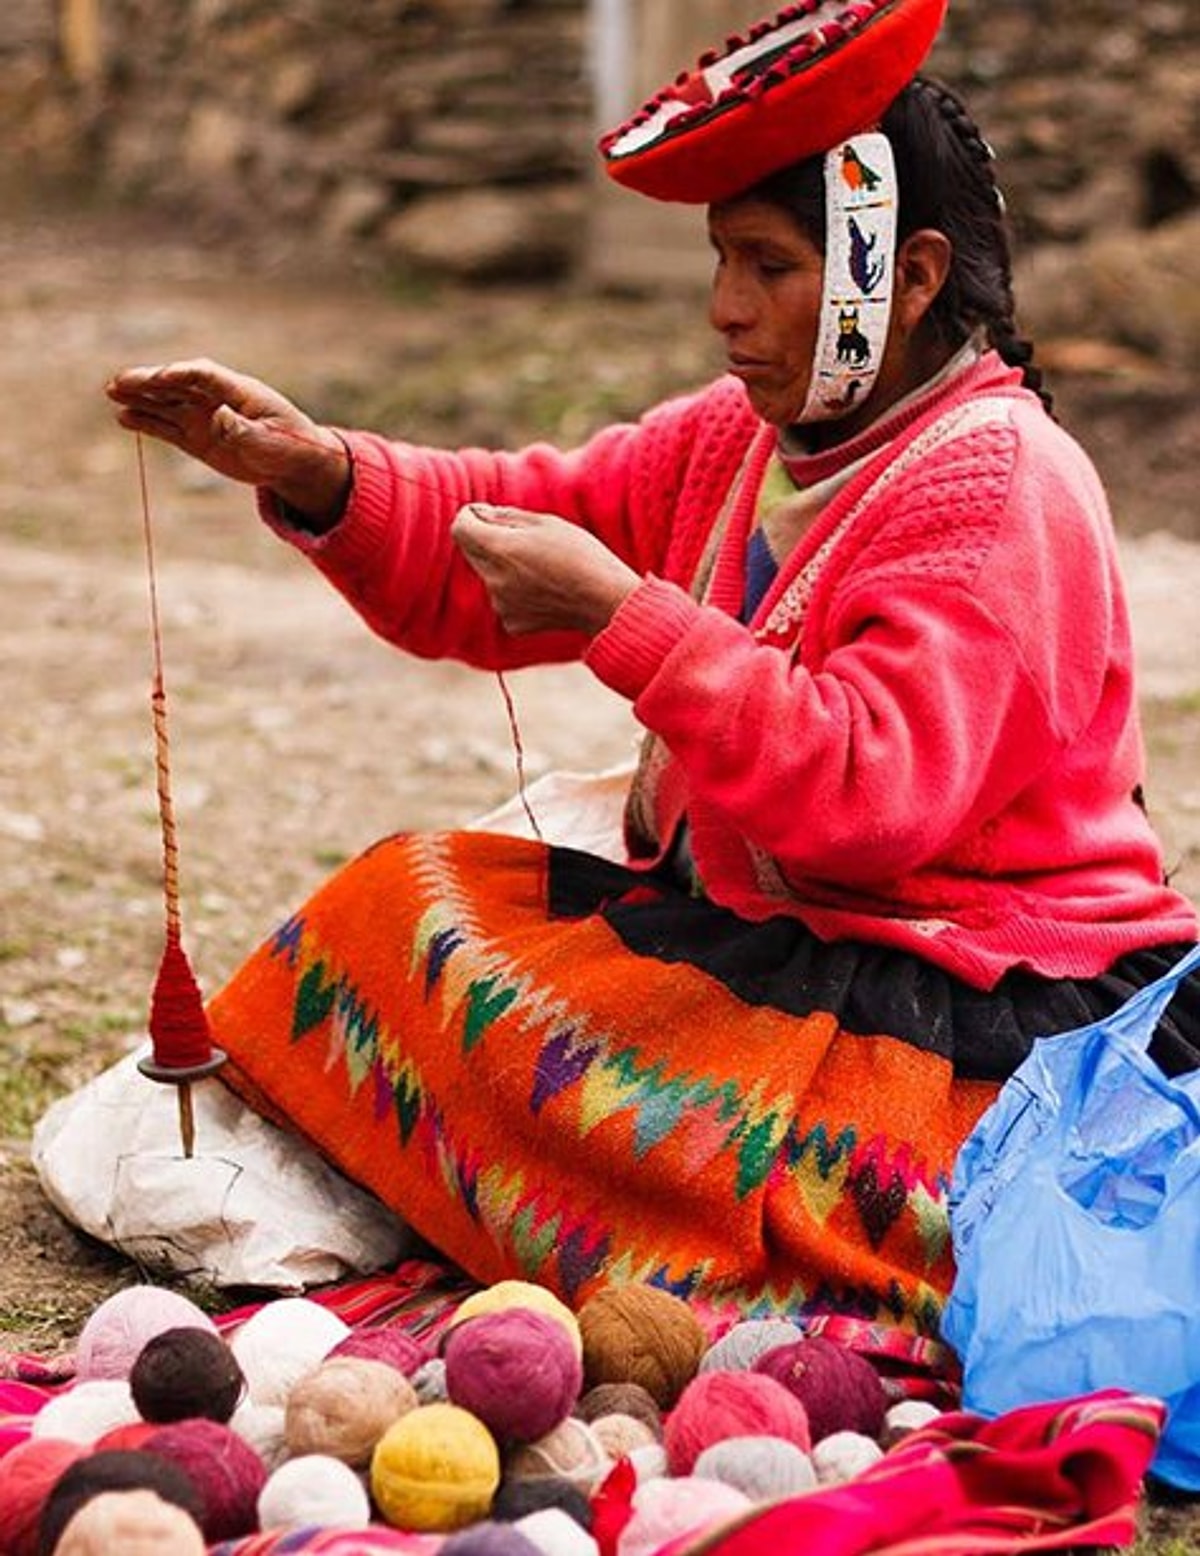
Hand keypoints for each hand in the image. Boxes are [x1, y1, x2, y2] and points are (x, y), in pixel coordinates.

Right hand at [105, 358, 350, 528]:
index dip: (181, 374)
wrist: (294, 463)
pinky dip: (147, 422)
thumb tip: (219, 416)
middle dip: (149, 382)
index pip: (204, 375)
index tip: (160, 378)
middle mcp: (215, 399)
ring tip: (112, 392)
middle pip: (177, 384)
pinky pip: (167, 427)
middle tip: (120, 381)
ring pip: (166, 403)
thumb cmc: (290, 445)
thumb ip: (244, 430)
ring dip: (140, 397)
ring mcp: (204, 417)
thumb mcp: (271, 441)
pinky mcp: (196, 438)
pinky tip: (124, 418)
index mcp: (239, 391)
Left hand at [451, 504, 639, 636]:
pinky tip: (545, 590)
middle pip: (471, 552)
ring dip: (504, 566)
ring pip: (489, 575)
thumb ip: (506, 517)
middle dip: (487, 539)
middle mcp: (494, 579)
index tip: (485, 513)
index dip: (470, 516)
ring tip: (542, 567)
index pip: (460, 528)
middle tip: (522, 538)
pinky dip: (516, 592)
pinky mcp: (511, 623)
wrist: (606, 602)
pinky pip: (503, 599)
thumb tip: (480, 514)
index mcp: (500, 549)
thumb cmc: (581, 555)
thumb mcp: (546, 523)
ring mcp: (501, 604)